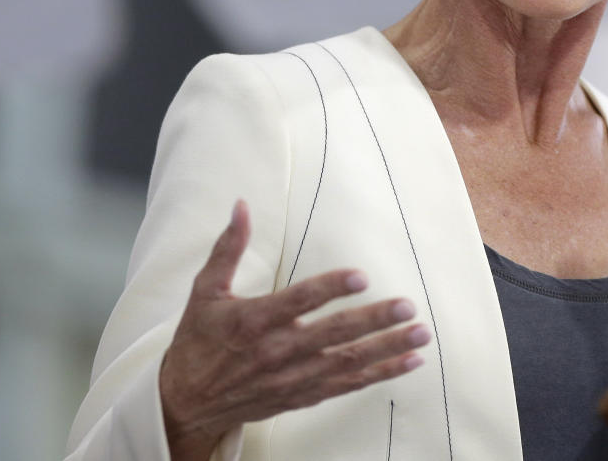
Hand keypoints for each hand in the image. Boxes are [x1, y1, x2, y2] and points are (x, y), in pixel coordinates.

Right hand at [158, 200, 429, 460]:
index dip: (330, 288)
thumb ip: (228, 248)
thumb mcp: (204, 291)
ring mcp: (293, 377)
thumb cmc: (197, 340)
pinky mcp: (303, 395)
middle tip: (407, 306)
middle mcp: (276, 352)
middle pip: (332, 334)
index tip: (361, 276)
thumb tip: (241, 205)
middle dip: (373, 320)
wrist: (186, 402)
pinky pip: (348, 385)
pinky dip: (381, 374)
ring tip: (420, 335)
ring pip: (348, 362)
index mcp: (252, 321)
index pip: (298, 302)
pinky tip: (411, 363)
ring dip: (388, 348)